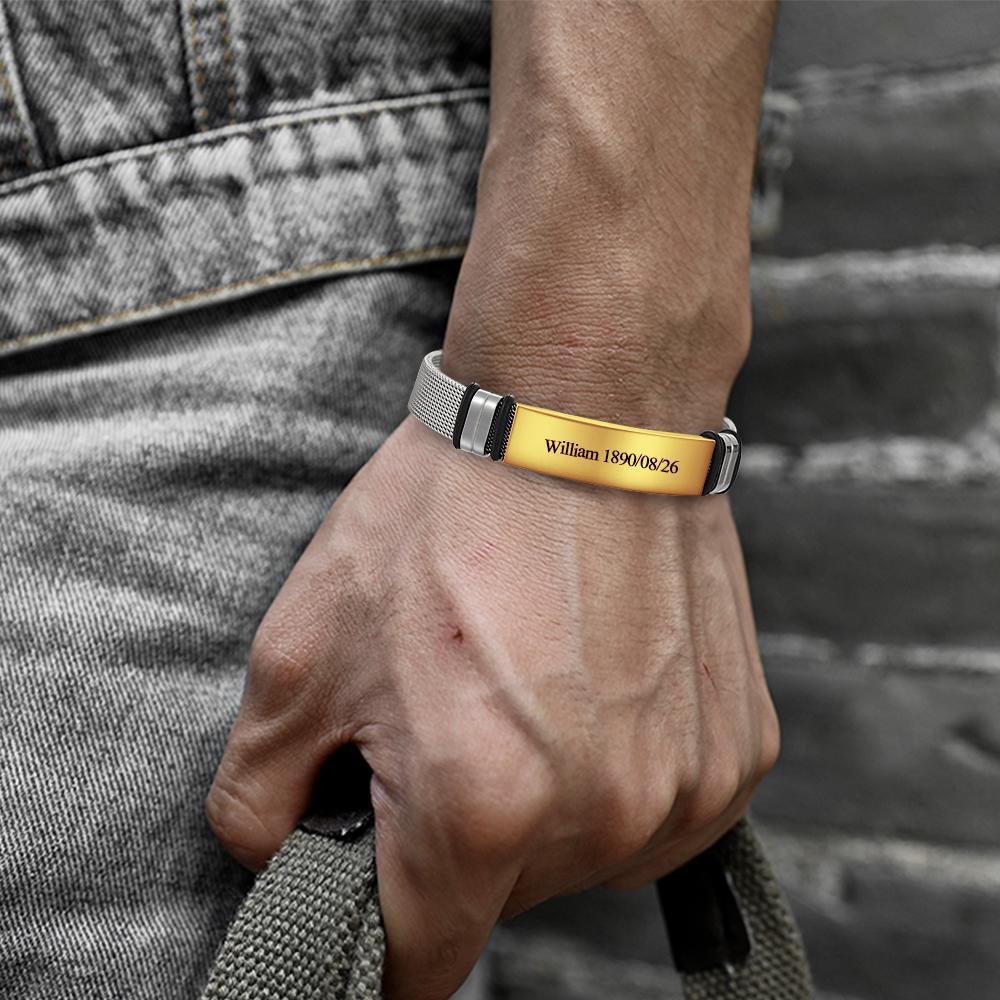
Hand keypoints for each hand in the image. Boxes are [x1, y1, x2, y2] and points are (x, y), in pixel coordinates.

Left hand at [206, 414, 778, 998]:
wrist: (583, 418)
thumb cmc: (448, 515)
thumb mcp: (302, 646)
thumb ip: (260, 794)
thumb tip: (278, 856)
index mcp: (480, 805)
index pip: (420, 962)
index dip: (382, 937)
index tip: (379, 891)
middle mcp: (601, 816)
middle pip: (502, 902)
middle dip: (460, 840)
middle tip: (450, 722)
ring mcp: (683, 787)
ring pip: (585, 861)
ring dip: (546, 807)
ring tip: (527, 690)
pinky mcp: (738, 751)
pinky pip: (657, 813)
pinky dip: (616, 774)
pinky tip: (594, 689)